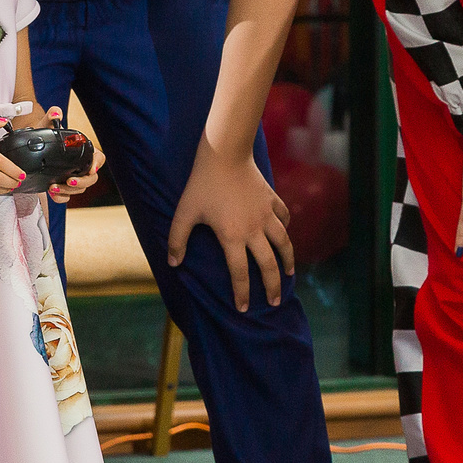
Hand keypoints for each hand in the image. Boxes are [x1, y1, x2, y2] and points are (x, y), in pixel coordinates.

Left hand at [16, 105, 105, 200]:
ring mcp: (73, 178)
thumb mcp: (46, 124)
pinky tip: (52, 194)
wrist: (31, 147)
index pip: (99, 158)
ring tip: (53, 187)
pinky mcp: (62, 188)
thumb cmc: (44, 134)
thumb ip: (52, 116)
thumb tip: (56, 113)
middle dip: (82, 182)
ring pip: (79, 189)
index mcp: (84, 150)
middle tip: (69, 181)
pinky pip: (67, 197)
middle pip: (91, 178)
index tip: (91, 168)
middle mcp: (81, 166)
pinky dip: (61, 197)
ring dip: (67, 191)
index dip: (97, 163)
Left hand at [168, 144, 292, 310]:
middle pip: (268, 265)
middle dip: (272, 286)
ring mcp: (266, 214)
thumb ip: (177, 239)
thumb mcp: (184, 213)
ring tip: (289, 273)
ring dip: (288, 260)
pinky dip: (285, 227)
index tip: (244, 308)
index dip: (242, 293)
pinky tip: (284, 232)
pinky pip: (283, 217)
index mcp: (233, 237)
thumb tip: (173, 263)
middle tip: (274, 301)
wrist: (225, 154)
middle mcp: (254, 230)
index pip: (239, 273)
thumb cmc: (202, 184)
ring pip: (283, 243)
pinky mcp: (272, 199)